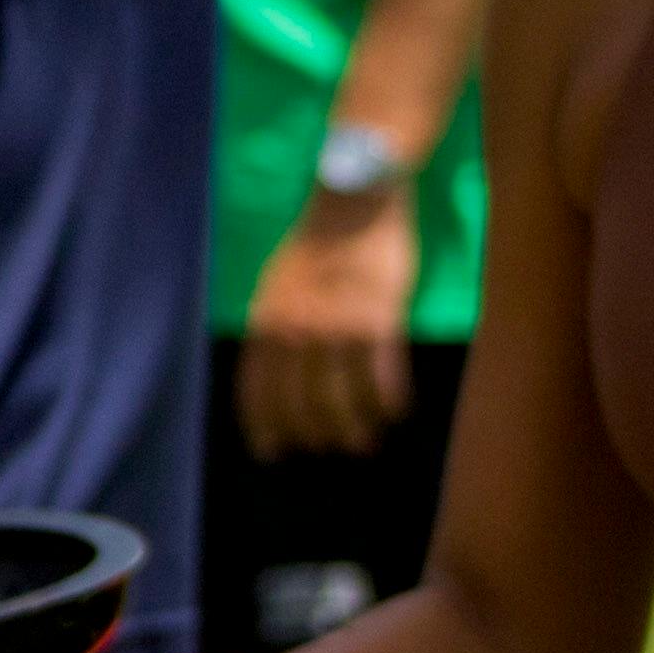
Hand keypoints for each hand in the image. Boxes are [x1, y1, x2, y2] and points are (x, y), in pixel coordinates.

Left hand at [237, 190, 419, 455]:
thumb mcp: (276, 286)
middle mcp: (296, 330)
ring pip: (342, 397)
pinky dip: (388, 399)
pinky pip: (382, 374)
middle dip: (315, 434)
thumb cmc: (316, 243)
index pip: (258, 390)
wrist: (353, 199)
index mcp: (266, 321)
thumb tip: (275, 374)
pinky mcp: (377, 317)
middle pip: (301, 403)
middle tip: (333, 448)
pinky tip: (396, 412)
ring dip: (354, 426)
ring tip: (365, 441)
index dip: (265, 426)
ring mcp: (337, 326)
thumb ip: (274, 329)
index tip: (272, 453)